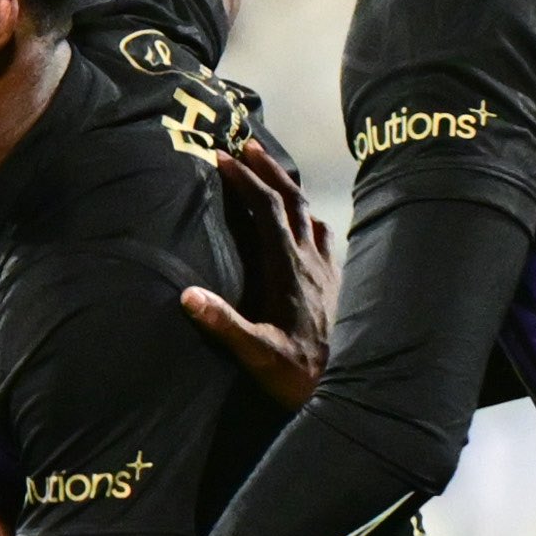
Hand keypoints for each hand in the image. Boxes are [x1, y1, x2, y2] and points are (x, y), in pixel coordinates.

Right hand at [183, 135, 334, 410]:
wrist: (346, 391)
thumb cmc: (296, 375)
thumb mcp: (256, 354)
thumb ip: (224, 324)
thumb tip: (188, 296)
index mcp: (288, 268)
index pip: (266, 209)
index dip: (245, 179)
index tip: (222, 157)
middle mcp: (311, 261)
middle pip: (291, 200)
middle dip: (267, 169)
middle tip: (247, 144)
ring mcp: (327, 270)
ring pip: (310, 214)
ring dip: (289, 188)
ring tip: (272, 174)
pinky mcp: (336, 283)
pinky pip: (324, 237)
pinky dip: (310, 217)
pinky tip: (306, 223)